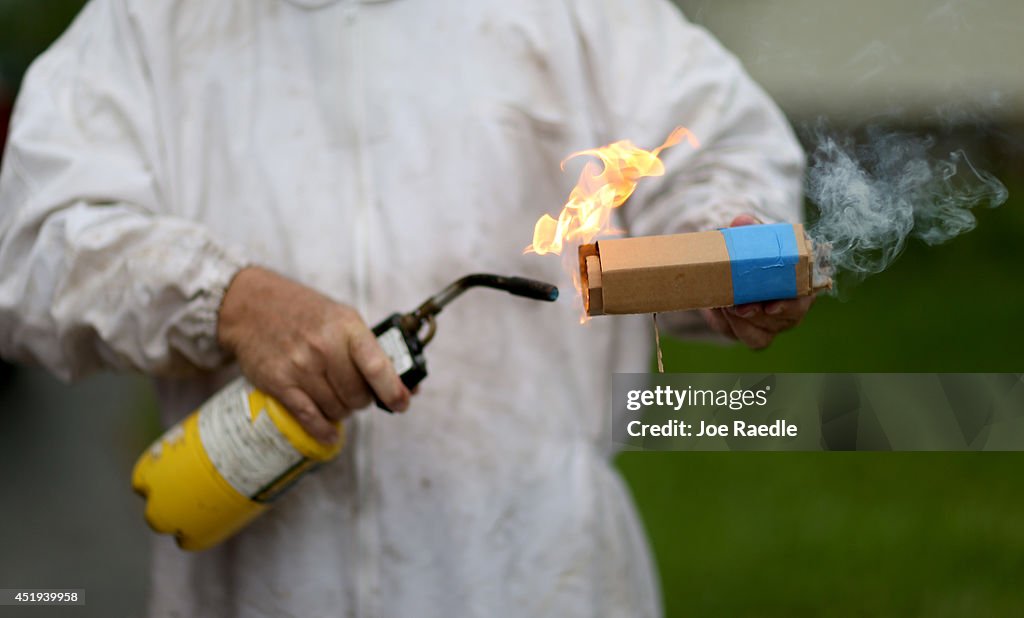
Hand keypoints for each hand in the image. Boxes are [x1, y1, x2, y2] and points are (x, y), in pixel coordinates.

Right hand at [216, 267, 409, 443]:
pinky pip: (310, 418)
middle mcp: (323, 346)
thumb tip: (410, 386)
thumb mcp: (343, 318)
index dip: (393, 390)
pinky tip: (329, 432)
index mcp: (346, 327)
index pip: (377, 365)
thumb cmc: (305, 313)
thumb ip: (373, 350)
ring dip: (342, 411)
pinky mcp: (279, 383)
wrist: (252, 306)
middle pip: (357, 395)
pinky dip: (323, 430)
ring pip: (337, 409)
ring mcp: (300, 366)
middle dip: (363, 400)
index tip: (401, 403)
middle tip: (357, 393)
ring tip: (336, 397)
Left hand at [700, 214, 814, 349]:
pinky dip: (724, 324)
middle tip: (738, 306)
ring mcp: (769, 326)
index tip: (772, 305)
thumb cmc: (758, 252)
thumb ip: (751, 228)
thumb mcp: (757, 238)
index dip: (789, 306)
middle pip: (779, 323)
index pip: (803, 302)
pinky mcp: (746, 332)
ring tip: (723, 305)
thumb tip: (742, 221)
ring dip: (739, 323)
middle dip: (757, 316)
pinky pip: (737, 335)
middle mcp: (789, 313)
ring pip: (758, 337)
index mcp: (800, 288)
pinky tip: (714, 309)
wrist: (738, 265)